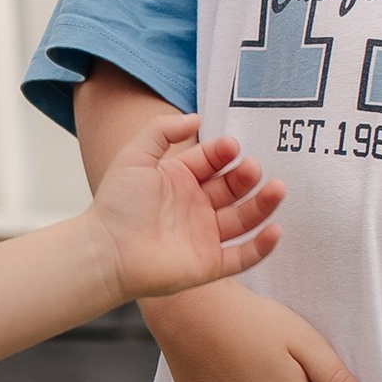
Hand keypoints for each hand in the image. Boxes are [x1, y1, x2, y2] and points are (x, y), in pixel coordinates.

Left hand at [92, 117, 279, 306]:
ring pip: (244, 219)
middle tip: (253, 169)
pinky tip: (275, 229)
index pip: (213, 162)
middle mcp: (195, 207)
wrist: (105, 250)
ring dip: (263, 205)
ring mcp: (204, 236)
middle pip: (233, 189)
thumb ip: (162, 131)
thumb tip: (196, 117)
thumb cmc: (116, 205)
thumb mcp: (135, 155)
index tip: (231, 147)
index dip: (224, 154)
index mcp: (180, 181)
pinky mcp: (209, 264)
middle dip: (246, 177)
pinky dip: (261, 246)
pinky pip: (243, 256)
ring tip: (277, 189)